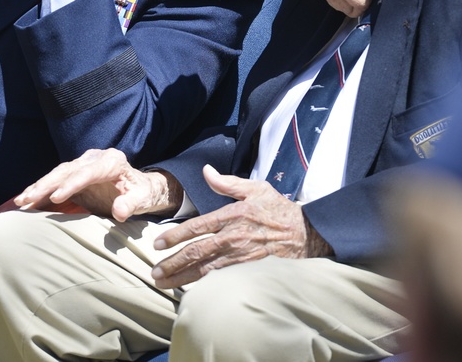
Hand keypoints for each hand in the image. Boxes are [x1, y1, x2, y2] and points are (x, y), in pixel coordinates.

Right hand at [13, 148, 180, 221]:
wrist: (140, 186)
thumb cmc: (142, 192)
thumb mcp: (142, 198)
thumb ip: (131, 204)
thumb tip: (119, 212)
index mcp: (111, 161)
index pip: (88, 172)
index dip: (71, 184)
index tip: (56, 198)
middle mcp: (93, 159)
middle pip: (66, 171)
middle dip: (45, 185)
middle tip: (27, 200)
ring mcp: (82, 165)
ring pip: (56, 174)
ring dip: (38, 187)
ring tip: (21, 202)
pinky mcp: (74, 175)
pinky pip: (55, 181)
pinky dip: (40, 190)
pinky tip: (25, 201)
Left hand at [149, 166, 331, 288]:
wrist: (305, 233)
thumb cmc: (278, 209)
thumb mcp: (255, 188)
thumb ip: (227, 182)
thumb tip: (206, 170)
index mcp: (232, 215)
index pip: (197, 227)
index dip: (175, 236)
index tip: (158, 244)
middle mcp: (234, 237)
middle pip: (197, 252)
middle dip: (173, 263)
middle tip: (155, 272)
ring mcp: (241, 256)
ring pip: (206, 270)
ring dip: (182, 278)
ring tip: (164, 283)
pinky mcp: (248, 270)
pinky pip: (221, 279)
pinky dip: (203, 285)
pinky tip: (189, 290)